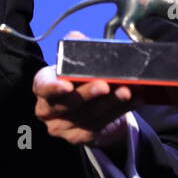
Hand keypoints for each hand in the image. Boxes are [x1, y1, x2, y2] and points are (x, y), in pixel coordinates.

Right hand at [33, 32, 137, 146]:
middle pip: (68, 104)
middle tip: (106, 85)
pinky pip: (101, 124)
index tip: (67, 85)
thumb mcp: (76, 60)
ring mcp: (63, 127)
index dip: (53, 88)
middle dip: (88, 94)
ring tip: (128, 91)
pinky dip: (120, 111)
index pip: (42, 87)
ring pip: (88, 116)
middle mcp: (48, 110)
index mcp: (43, 86)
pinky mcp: (80, 137)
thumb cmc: (79, 78)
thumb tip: (81, 40)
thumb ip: (76, 47)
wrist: (88, 105)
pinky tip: (135, 101)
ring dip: (111, 102)